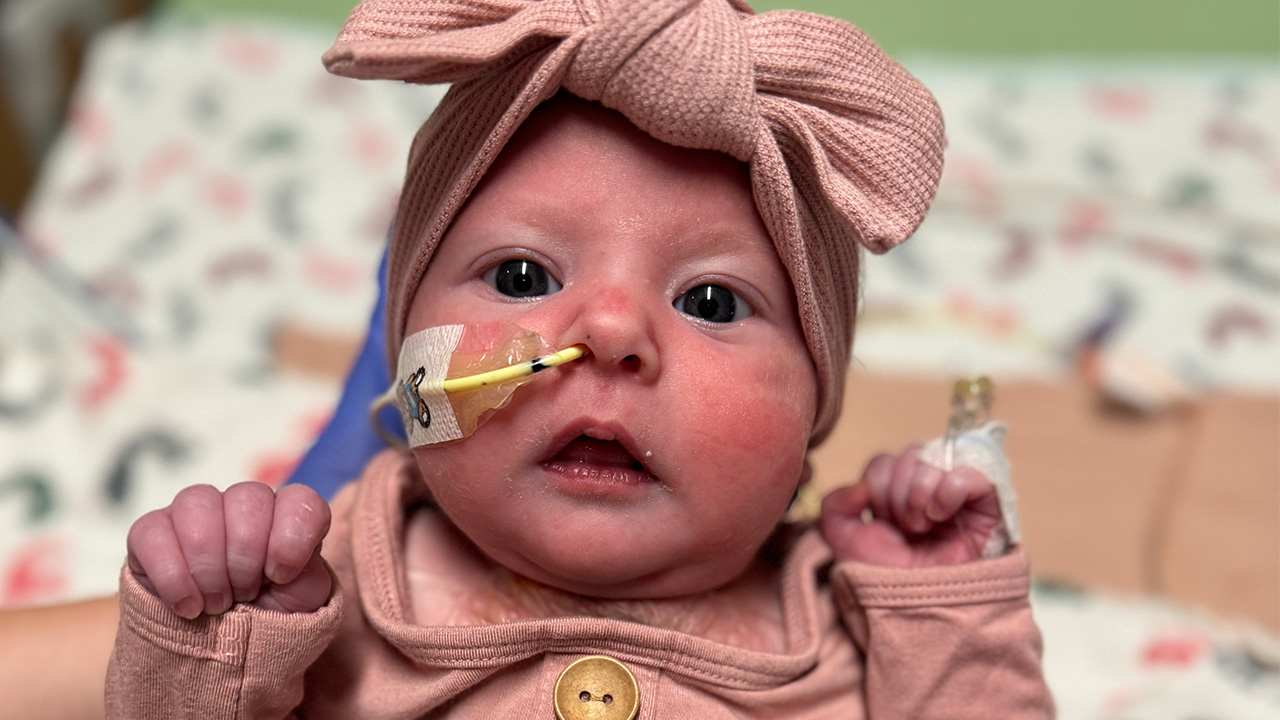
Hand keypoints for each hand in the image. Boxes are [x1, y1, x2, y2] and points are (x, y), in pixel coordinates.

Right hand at [127, 482, 331, 617]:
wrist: (213, 661)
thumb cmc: (263, 624)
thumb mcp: (299, 605)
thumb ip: (307, 575)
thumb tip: (287, 559)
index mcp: (285, 519)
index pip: (300, 500)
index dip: (293, 536)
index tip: (281, 576)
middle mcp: (241, 507)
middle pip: (248, 497)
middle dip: (247, 556)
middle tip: (244, 595)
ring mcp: (194, 515)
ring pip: (198, 502)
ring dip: (210, 564)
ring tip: (215, 604)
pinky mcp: (151, 534)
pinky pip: (153, 532)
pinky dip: (173, 576)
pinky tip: (187, 606)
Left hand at [819, 446, 1002, 566]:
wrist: (916, 612)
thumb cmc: (884, 580)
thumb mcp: (844, 542)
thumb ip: (834, 506)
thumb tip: (860, 485)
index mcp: (896, 495)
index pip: (884, 462)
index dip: (876, 486)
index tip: (880, 519)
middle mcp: (927, 491)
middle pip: (909, 456)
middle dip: (897, 491)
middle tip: (904, 526)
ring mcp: (956, 498)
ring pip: (936, 460)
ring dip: (919, 492)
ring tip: (922, 525)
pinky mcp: (985, 508)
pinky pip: (971, 474)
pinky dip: (949, 489)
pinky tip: (939, 514)